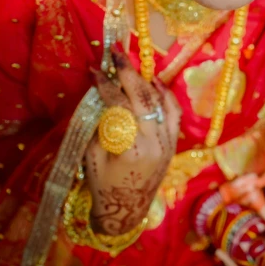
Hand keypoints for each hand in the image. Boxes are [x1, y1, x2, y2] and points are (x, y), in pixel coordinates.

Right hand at [85, 48, 180, 235]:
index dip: (105, 85)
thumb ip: (98, 124)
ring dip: (144, 79)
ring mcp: (168, 142)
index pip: (118, 106)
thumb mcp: (91, 155)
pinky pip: (173, 112)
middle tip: (115, 52)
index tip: (94, 70)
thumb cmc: (103, 185)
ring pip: (160, 101)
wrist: (125, 213)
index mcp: (131, 148)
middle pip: (142, 97)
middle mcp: (155, 142)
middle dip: (127, 72)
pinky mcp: (173, 143)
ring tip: (129, 64)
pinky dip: (164, 94)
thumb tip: (100, 93)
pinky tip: (153, 81)